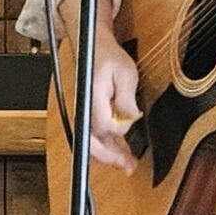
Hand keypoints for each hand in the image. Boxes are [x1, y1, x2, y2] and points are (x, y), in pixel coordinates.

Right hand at [88, 26, 141, 173]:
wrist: (95, 48)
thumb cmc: (110, 58)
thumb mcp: (126, 73)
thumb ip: (126, 98)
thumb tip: (129, 119)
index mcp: (92, 98)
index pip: (103, 125)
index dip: (119, 130)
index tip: (131, 123)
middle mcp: (84, 110)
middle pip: (91, 143)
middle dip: (109, 158)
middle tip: (127, 167)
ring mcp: (84, 114)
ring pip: (91, 143)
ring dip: (108, 156)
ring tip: (126, 165)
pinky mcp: (89, 115)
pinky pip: (95, 136)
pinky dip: (106, 147)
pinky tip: (118, 153)